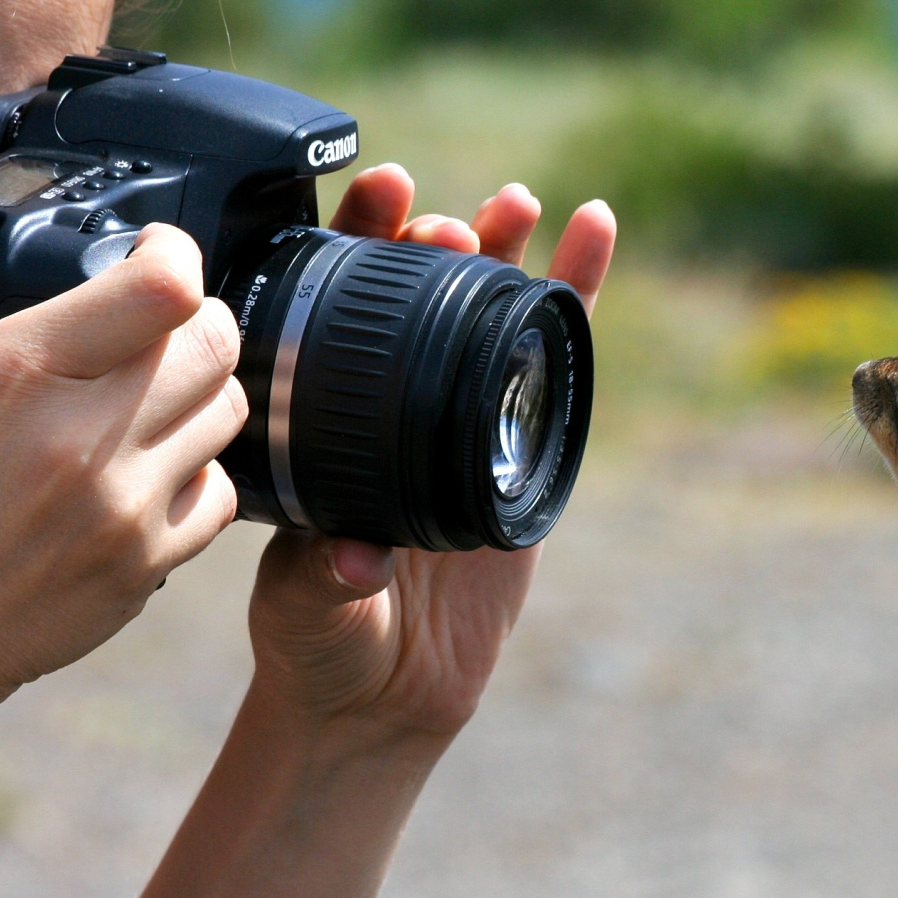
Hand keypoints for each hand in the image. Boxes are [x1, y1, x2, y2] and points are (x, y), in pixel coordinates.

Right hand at [0, 224, 243, 716]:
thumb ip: (3, 331)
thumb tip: (80, 282)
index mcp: (14, 373)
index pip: (159, 291)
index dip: (174, 254)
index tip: (161, 252)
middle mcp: (79, 437)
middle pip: (216, 345)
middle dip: (199, 323)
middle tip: (169, 326)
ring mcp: (122, 505)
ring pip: (228, 412)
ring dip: (201, 395)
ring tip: (154, 399)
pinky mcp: (147, 561)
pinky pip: (220, 493)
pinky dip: (196, 474)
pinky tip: (151, 471)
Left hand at [247, 164, 614, 740]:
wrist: (383, 697)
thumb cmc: (321, 647)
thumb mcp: (304, 612)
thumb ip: (323, 584)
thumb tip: (355, 558)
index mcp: (319, 421)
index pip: (336, 301)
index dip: (359, 239)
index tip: (381, 199)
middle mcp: (387, 408)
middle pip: (416, 294)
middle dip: (438, 241)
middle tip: (454, 222)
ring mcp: (456, 422)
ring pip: (486, 317)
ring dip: (508, 252)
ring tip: (522, 202)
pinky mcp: (521, 449)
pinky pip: (551, 368)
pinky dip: (574, 302)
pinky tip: (593, 237)